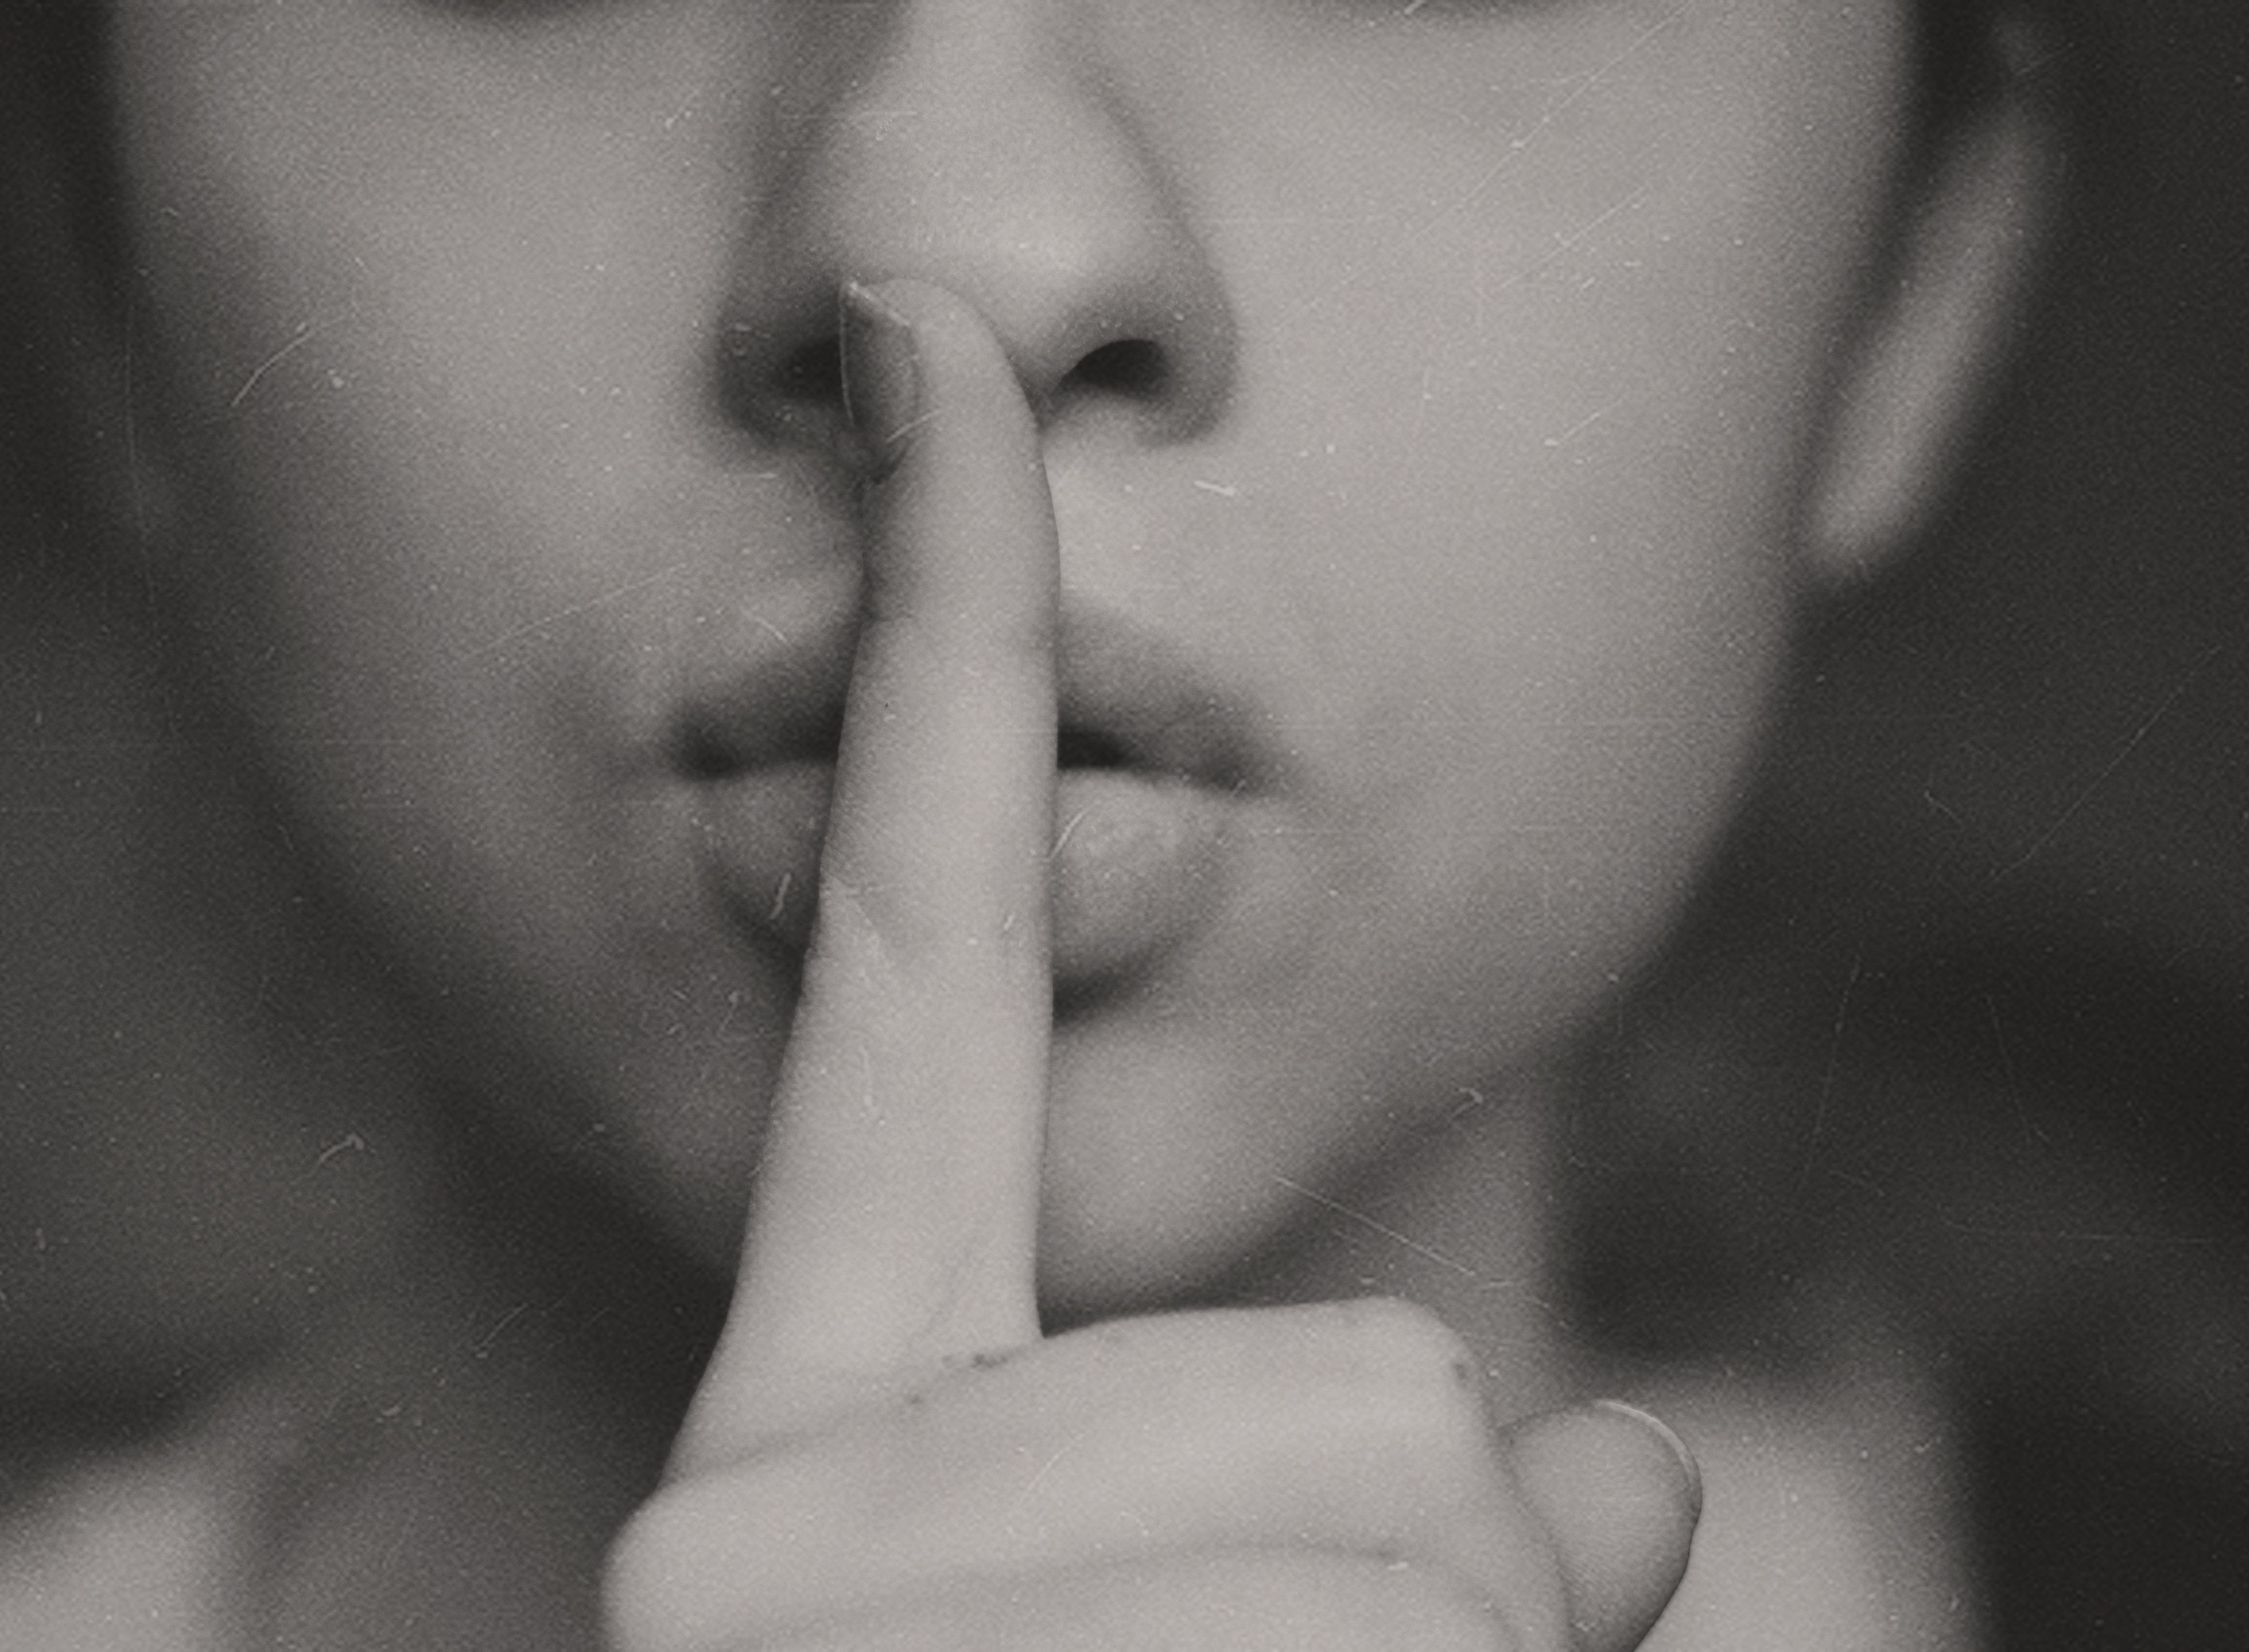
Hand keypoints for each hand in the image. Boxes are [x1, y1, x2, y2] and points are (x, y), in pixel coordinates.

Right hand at [606, 279, 1697, 1651]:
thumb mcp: (1201, 1650)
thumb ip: (1395, 1507)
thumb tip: (1648, 1466)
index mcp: (818, 1433)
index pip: (907, 957)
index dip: (936, 643)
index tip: (926, 361)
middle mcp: (772, 1492)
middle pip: (1358, 1357)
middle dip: (1419, 1560)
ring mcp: (822, 1582)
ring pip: (1430, 1474)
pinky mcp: (843, 1638)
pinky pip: (1454, 1585)